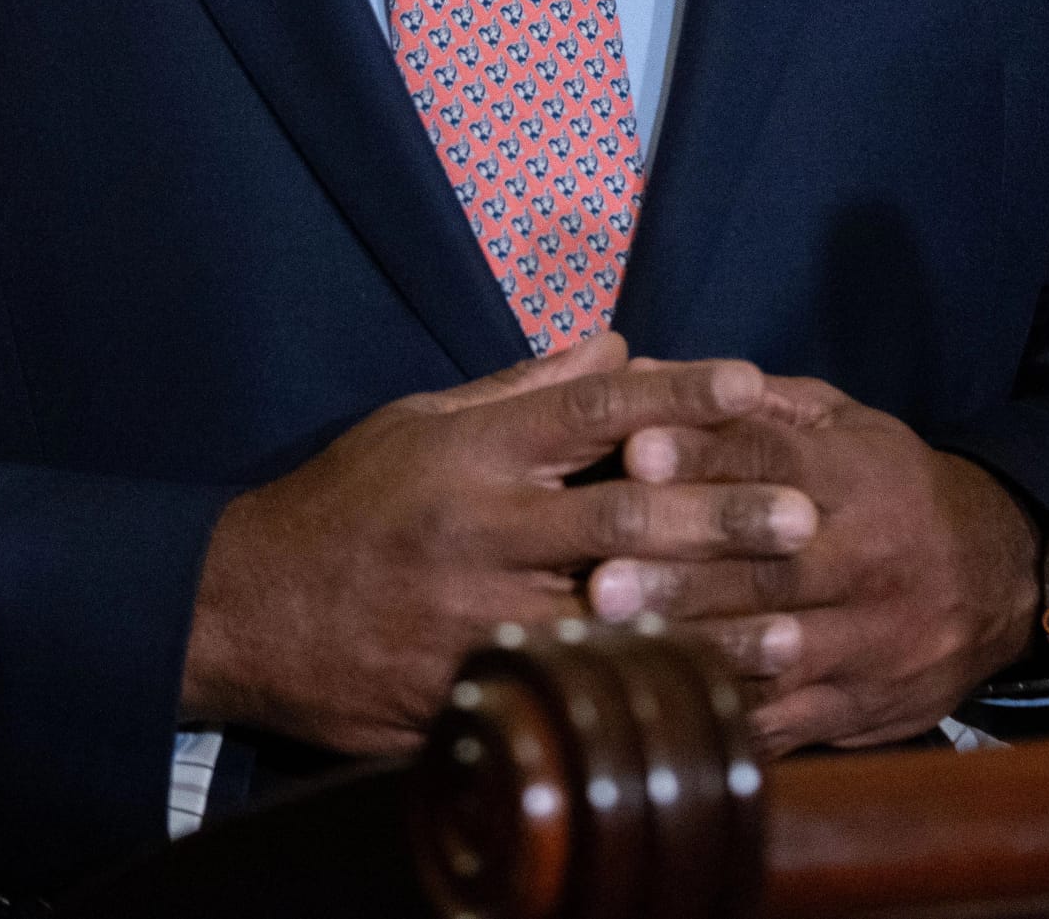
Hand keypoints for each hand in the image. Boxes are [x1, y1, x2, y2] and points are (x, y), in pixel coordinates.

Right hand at [179, 332, 814, 756]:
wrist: (244, 612)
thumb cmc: (343, 504)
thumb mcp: (418, 424)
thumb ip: (519, 390)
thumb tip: (613, 349)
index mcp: (472, 451)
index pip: (590, 409)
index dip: (677, 393)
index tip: (752, 382)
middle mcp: (483, 529)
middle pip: (622, 518)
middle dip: (719, 516)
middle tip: (804, 516)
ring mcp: (478, 616)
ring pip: (614, 619)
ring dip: (708, 624)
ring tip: (789, 626)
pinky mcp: (471, 687)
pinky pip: (576, 692)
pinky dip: (646, 694)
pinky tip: (711, 700)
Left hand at [587, 375, 1039, 751]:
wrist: (1000, 578)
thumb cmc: (894, 487)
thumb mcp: (846, 426)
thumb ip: (754, 407)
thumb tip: (652, 371)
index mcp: (861, 477)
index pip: (776, 463)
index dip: (706, 457)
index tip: (636, 450)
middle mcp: (867, 559)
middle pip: (768, 568)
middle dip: (682, 574)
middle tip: (600, 575)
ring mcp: (868, 640)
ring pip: (774, 650)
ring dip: (694, 648)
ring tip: (618, 643)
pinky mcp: (861, 704)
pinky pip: (789, 718)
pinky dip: (728, 715)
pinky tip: (668, 707)